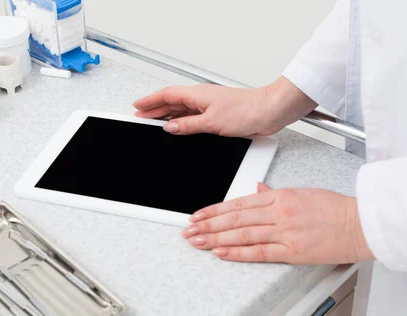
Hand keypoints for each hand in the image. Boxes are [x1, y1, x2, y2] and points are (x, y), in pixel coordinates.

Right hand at [133, 77, 316, 136]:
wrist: (269, 111)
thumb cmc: (247, 110)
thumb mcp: (211, 122)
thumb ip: (188, 125)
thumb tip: (170, 127)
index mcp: (197, 95)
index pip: (166, 95)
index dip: (149, 101)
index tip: (137, 106)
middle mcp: (202, 99)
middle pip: (171, 103)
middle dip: (154, 109)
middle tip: (140, 116)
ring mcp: (209, 107)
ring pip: (181, 110)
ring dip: (167, 116)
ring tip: (153, 122)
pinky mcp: (217, 116)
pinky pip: (193, 118)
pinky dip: (182, 123)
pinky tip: (178, 128)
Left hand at [181, 184, 374, 264]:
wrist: (360, 224)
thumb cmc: (334, 209)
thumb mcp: (301, 193)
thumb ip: (274, 193)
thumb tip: (256, 188)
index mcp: (279, 196)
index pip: (238, 202)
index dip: (214, 210)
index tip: (197, 215)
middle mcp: (278, 212)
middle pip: (235, 218)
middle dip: (208, 224)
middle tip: (188, 230)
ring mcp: (284, 231)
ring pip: (242, 233)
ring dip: (216, 238)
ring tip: (198, 241)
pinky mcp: (293, 251)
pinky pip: (259, 252)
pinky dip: (238, 252)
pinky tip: (221, 252)